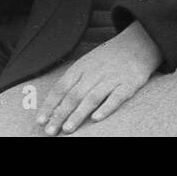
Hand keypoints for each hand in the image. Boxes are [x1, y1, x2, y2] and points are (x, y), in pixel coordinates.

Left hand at [37, 21, 161, 134]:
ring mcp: (111, 79)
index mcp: (80, 68)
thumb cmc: (107, 59)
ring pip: (91, 98)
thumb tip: (55, 104)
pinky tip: (96, 118)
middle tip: (50, 131)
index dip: (49, 105)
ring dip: (78, 114)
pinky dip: (106, 107)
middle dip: (60, 114)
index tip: (40, 120)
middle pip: (73, 96)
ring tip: (67, 129)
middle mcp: (93, 73)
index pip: (60, 88)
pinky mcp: (128, 84)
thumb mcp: (86, 64)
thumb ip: (73, 82)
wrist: (136, 44)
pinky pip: (116, 97)